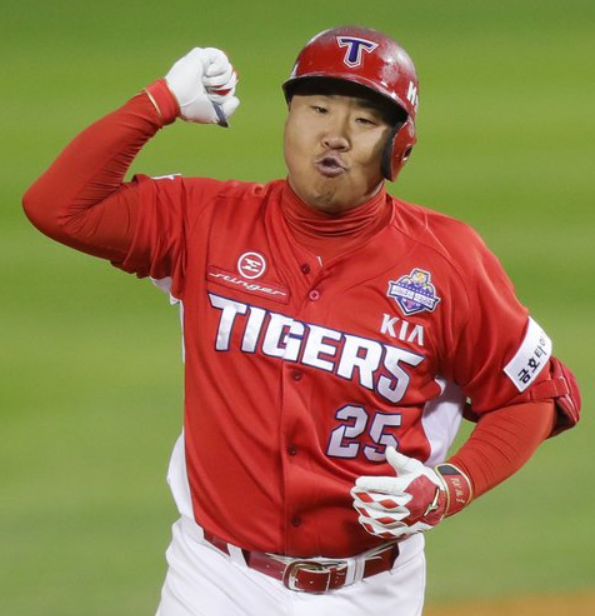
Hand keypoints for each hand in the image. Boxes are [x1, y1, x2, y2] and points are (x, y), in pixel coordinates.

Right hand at [165, 47, 238, 124]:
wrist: (177, 98)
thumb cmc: (193, 108)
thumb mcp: (214, 114)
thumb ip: (228, 111)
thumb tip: (236, 99)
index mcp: (210, 88)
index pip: (230, 88)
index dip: (226, 95)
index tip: (212, 99)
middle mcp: (208, 75)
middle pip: (232, 78)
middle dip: (224, 88)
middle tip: (209, 91)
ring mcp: (205, 64)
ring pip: (229, 69)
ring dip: (220, 80)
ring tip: (205, 83)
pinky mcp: (202, 54)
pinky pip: (223, 58)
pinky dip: (218, 70)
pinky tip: (206, 74)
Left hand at [351, 447, 471, 539]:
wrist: (443, 499)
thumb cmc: (424, 479)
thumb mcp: (414, 466)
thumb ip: (399, 460)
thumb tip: (388, 449)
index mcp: (410, 487)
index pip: (388, 486)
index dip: (372, 484)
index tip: (358, 482)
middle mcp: (410, 504)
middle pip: (383, 504)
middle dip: (366, 499)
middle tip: (354, 494)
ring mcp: (409, 519)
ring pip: (384, 519)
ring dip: (368, 514)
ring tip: (357, 507)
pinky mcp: (408, 528)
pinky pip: (389, 532)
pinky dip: (375, 528)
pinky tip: (365, 521)